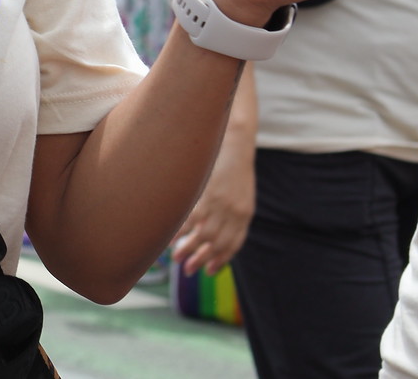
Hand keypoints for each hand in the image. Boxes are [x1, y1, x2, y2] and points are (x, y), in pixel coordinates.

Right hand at [173, 132, 254, 276]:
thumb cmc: (236, 168)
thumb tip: (216, 230)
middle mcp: (234, 214)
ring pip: (202, 237)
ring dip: (189, 250)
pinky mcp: (205, 197)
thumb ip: (233, 213)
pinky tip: (171, 239)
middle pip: (216, 245)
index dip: (221, 259)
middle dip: (202, 260)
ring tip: (177, 260)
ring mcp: (219, 206)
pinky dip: (180, 232)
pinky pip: (191, 221)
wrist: (235, 145)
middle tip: (190, 271)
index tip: (210, 270)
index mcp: (245, 214)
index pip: (233, 244)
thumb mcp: (241, 193)